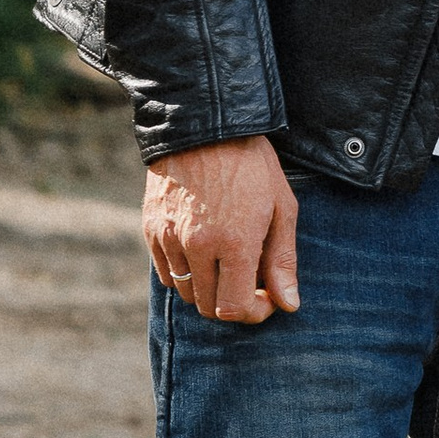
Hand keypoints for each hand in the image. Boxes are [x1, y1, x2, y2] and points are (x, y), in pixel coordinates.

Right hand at [143, 137, 300, 325]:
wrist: (205, 124)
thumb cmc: (251, 164)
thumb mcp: (280, 207)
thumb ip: (282, 260)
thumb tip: (288, 305)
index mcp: (234, 243)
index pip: (233, 309)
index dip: (253, 313)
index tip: (265, 298)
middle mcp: (197, 246)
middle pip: (209, 307)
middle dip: (232, 304)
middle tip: (250, 285)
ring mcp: (169, 238)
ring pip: (186, 292)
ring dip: (209, 289)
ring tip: (227, 264)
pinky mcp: (150, 228)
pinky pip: (166, 272)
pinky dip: (185, 273)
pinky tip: (203, 252)